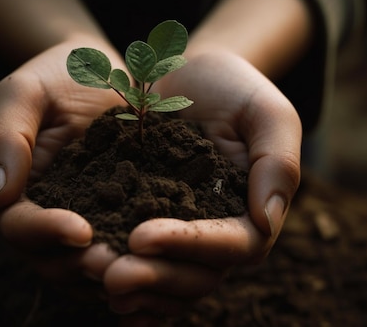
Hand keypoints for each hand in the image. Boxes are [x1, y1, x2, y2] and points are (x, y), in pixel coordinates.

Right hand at [0, 40, 124, 297]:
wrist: (105, 71)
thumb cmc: (58, 74)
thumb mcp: (25, 92)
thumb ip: (5, 137)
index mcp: (14, 190)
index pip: (18, 226)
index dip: (45, 233)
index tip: (81, 230)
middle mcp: (45, 215)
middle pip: (51, 259)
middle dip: (81, 265)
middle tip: (116, 264)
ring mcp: (83, 220)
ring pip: (86, 267)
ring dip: (111, 273)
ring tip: (143, 269)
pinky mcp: (119, 218)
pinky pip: (123, 250)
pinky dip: (138, 262)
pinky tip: (165, 263)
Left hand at [102, 51, 301, 322]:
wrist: (188, 78)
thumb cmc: (234, 90)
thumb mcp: (266, 112)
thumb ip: (278, 162)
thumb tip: (267, 222)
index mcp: (251, 213)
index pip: (232, 246)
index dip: (189, 246)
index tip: (142, 237)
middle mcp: (217, 234)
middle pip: (196, 276)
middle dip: (154, 277)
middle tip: (107, 273)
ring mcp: (182, 235)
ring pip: (167, 280)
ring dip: (134, 288)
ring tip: (92, 278)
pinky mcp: (147, 226)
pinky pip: (142, 264)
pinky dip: (124, 284)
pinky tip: (89, 284)